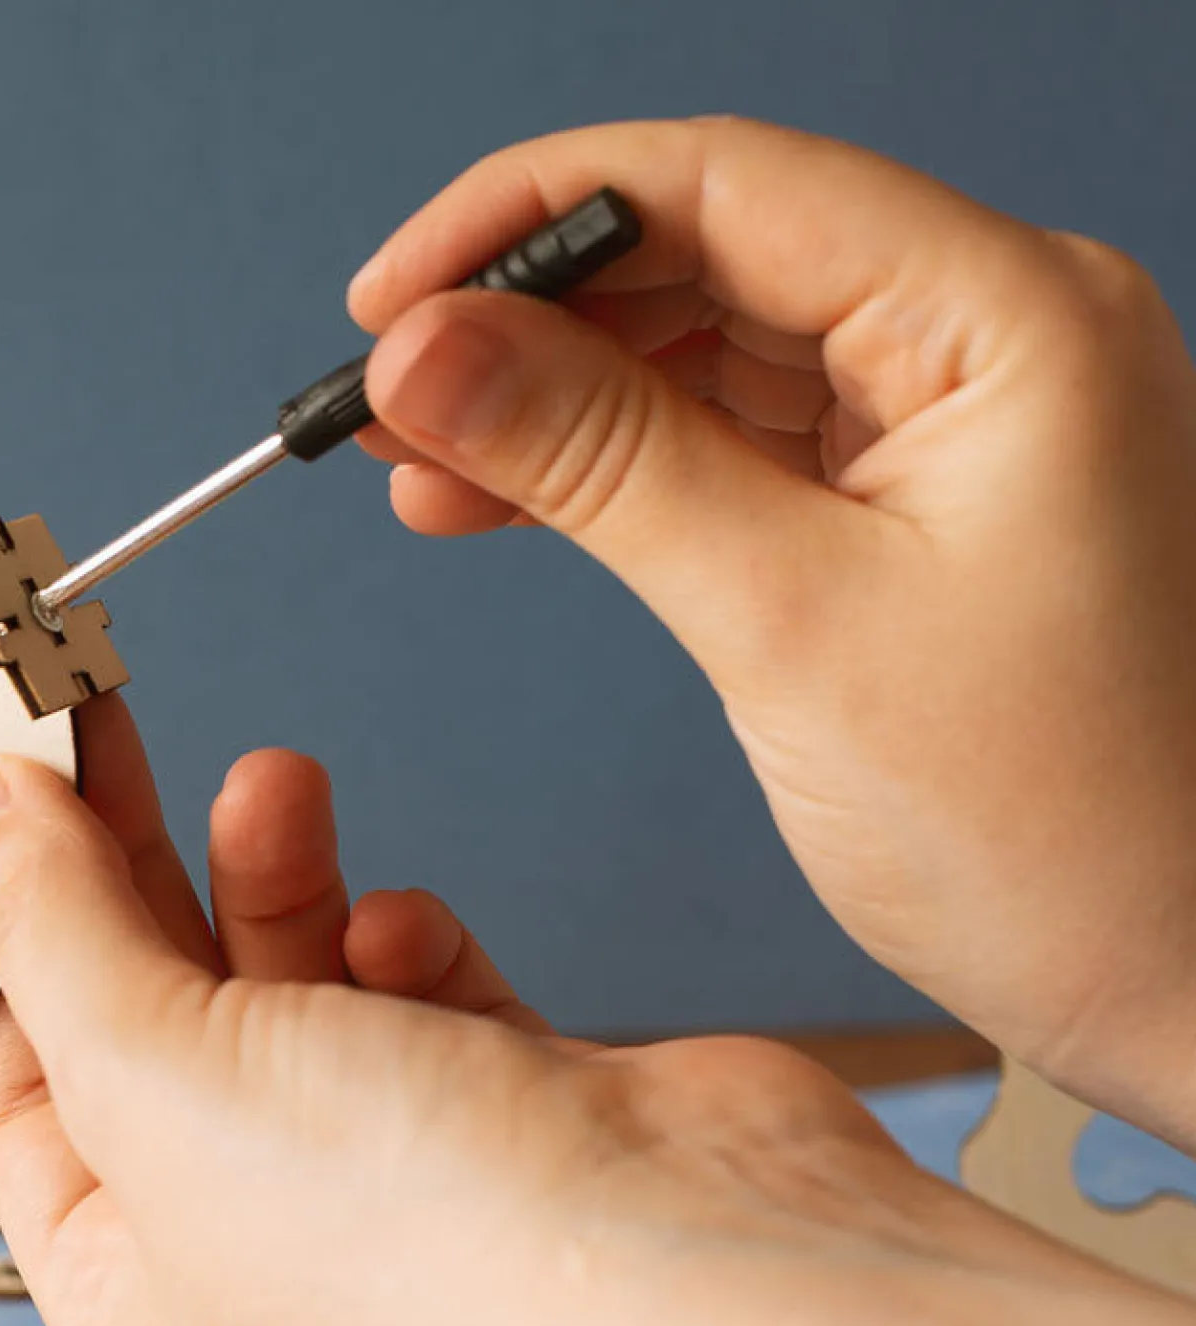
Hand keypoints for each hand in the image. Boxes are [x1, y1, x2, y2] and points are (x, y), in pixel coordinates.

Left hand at [0, 697, 952, 1325]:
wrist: (707, 1281)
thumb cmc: (420, 1252)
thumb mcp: (156, 1070)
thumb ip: (51, 928)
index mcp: (132, 1286)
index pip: (18, 1079)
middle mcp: (248, 1244)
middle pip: (146, 1010)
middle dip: (127, 865)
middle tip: (96, 719)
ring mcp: (381, 1177)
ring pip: (283, 978)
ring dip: (273, 873)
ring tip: (275, 782)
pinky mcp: (500, 1106)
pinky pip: (406, 986)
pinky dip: (396, 941)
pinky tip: (405, 939)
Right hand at [351, 117, 1195, 1145]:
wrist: (1172, 976)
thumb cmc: (1054, 830)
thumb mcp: (790, 627)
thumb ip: (601, 465)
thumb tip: (428, 353)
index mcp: (1009, 316)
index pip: (722, 181)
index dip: (523, 219)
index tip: (384, 301)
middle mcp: (995, 333)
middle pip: (707, 251)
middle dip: (525, 319)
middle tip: (378, 402)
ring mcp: (960, 417)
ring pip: (708, 346)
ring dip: (555, 397)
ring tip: (418, 463)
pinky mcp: (921, 501)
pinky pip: (738, 438)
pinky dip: (617, 465)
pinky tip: (509, 497)